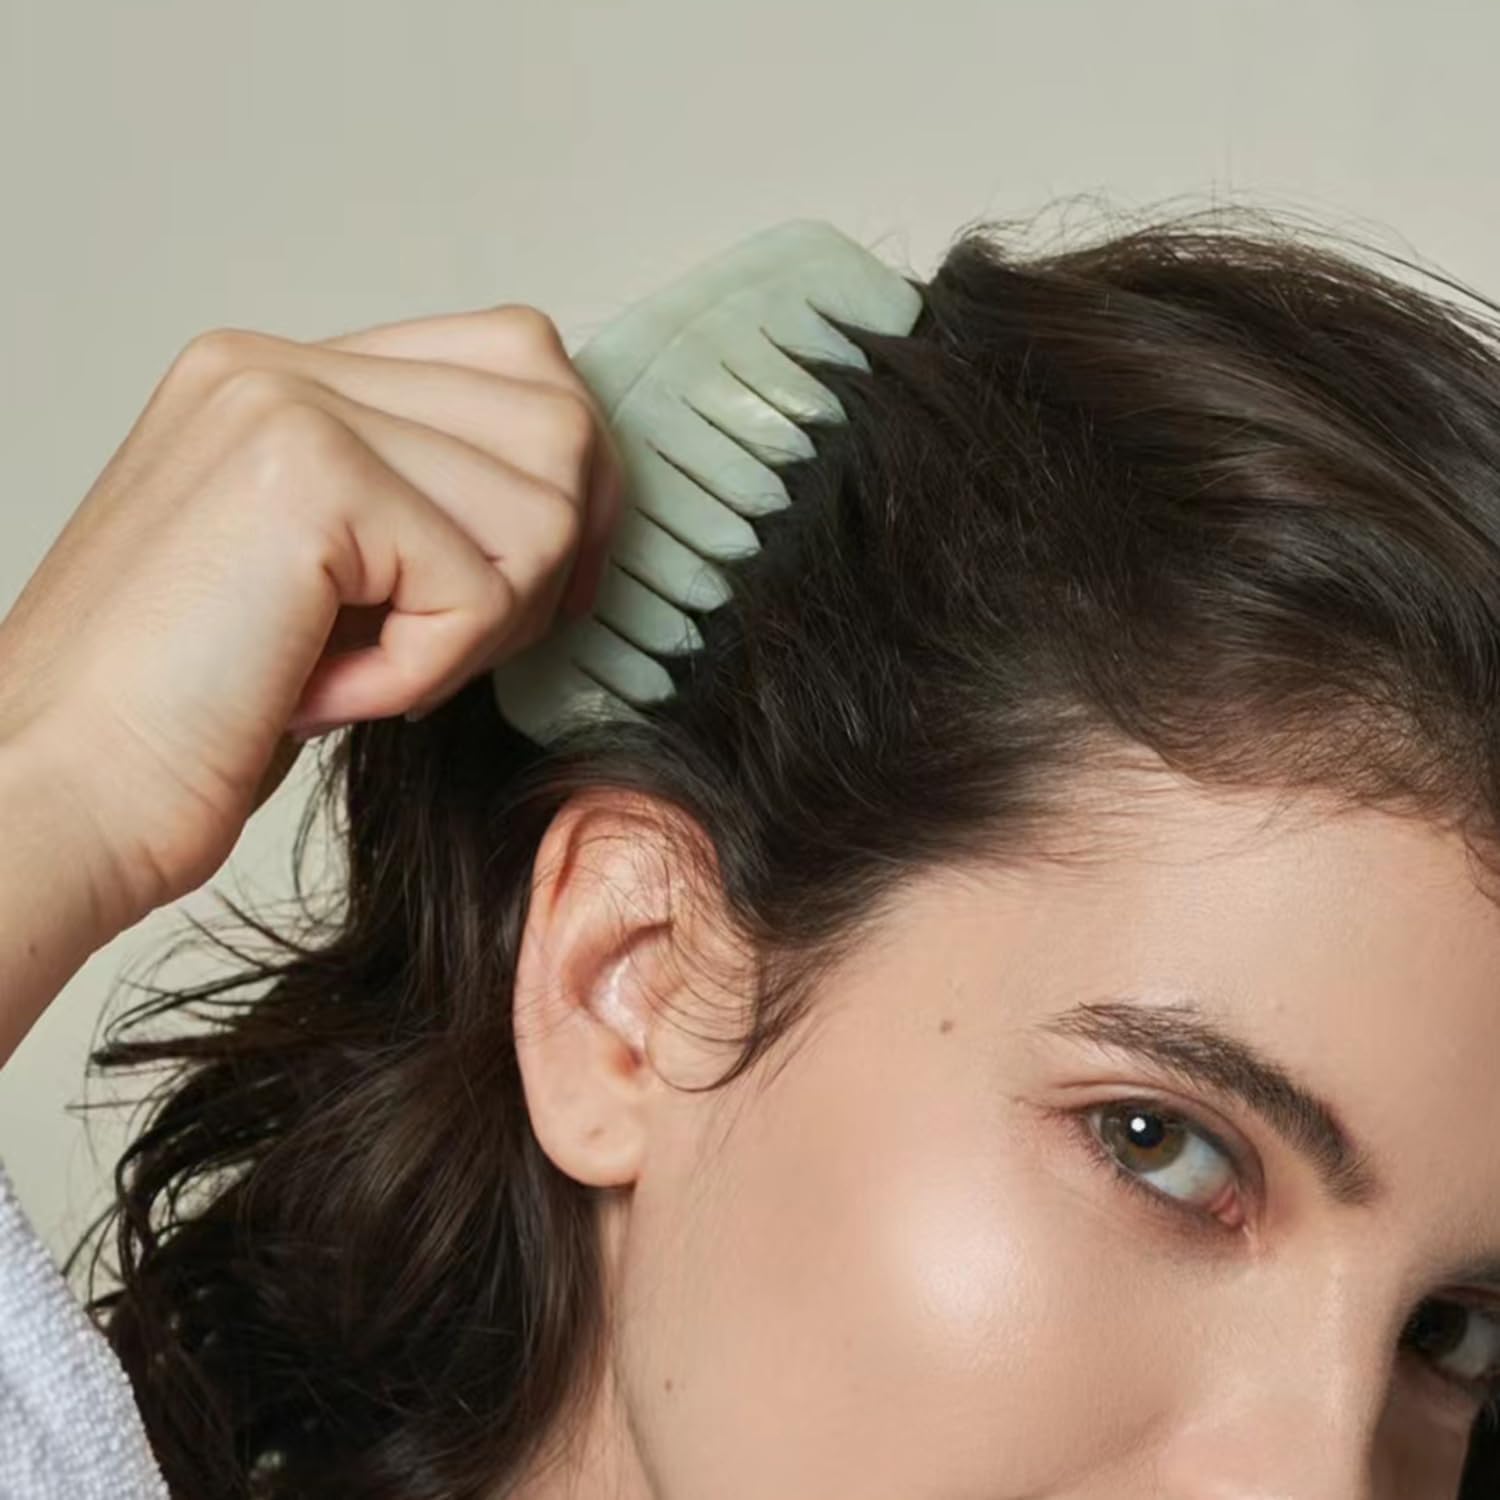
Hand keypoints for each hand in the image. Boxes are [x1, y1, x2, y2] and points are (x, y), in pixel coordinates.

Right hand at [0, 306, 623, 934]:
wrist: (65, 793)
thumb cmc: (195, 715)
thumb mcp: (328, 578)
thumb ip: (421, 504)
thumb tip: (572, 498)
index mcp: (289, 376)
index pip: (520, 357)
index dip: (573, 482)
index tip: (553, 591)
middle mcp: (285, 365)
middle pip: (556, 415)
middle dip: (554, 556)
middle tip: (460, 645)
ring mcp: (289, 404)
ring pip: (543, 505)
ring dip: (487, 625)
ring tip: (380, 671)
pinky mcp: (308, 478)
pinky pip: (481, 588)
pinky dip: (432, 670)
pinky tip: (332, 694)